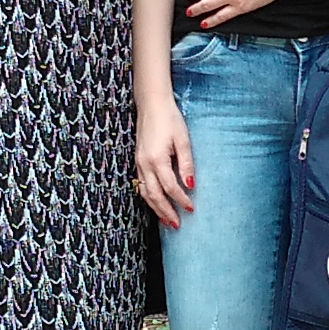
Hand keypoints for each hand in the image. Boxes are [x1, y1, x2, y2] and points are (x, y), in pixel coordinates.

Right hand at [134, 99, 195, 228]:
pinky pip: (140, 185)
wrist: (151, 104)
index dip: (181, 200)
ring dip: (155, 208)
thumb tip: (191, 186)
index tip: (191, 209)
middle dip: (165, 212)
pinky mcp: (137, 161)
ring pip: (144, 192)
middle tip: (177, 225)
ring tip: (166, 220)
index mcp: (157, 159)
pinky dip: (148, 197)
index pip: (170, 187)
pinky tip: (155, 203)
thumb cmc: (170, 119)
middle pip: (154, 195)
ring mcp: (138, 163)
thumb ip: (186, 164)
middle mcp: (144, 164)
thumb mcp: (183, 140)